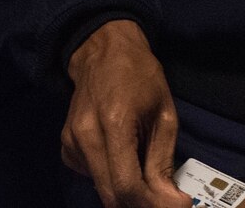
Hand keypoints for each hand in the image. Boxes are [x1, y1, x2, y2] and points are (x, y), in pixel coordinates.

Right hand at [64, 19, 191, 207]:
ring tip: (145, 170)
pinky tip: (122, 155)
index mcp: (114, 123)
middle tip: (164, 198)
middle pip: (111, 196)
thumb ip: (163, 161)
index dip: (152, 204)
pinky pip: (91, 176)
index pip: (127, 185)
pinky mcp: (66, 147)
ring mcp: (71, 142)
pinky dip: (111, 177)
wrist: (102, 51)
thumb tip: (171, 203)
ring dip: (127, 191)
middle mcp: (85, 136)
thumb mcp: (164, 113)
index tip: (178, 206)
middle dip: (141, 204)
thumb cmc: (140, 76)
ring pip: (101, 189)